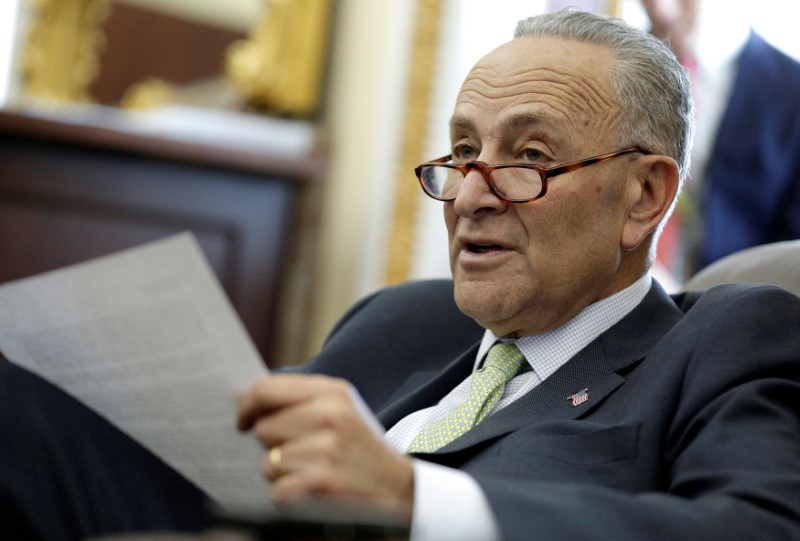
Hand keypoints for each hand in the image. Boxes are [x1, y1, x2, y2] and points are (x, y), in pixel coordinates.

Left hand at [237, 374, 414, 517]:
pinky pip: (278, 490)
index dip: (246, 405)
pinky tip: (314, 489)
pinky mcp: (323, 481)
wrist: (399, 488)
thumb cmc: (357, 448)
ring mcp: (328, 448)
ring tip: (312, 470)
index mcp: (332, 391)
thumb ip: (300, 400)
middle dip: (273, 445)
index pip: (266, 389)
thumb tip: (246, 399)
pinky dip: (290, 495)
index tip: (242, 420)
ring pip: (269, 461)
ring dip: (283, 472)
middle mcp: (330, 414)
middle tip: (301, 452)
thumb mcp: (340, 411)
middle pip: (263, 428)